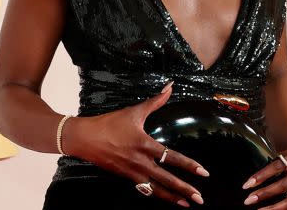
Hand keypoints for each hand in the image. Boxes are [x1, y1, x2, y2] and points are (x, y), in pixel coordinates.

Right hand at [63, 81, 210, 206]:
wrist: (84, 138)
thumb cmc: (108, 124)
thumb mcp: (133, 111)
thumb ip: (155, 101)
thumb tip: (170, 87)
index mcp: (145, 145)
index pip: (172, 158)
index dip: (189, 165)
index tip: (203, 172)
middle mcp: (141, 162)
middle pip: (167, 179)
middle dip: (185, 190)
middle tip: (200, 199)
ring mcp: (132, 172)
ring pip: (156, 189)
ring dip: (172, 198)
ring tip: (186, 204)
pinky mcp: (125, 176)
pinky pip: (144, 189)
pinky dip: (155, 194)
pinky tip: (164, 198)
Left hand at [240, 147, 286, 208]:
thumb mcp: (281, 154)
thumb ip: (270, 166)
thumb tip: (250, 181)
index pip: (277, 167)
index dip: (261, 176)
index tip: (247, 185)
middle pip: (283, 185)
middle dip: (264, 194)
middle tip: (249, 200)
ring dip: (273, 207)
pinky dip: (282, 209)